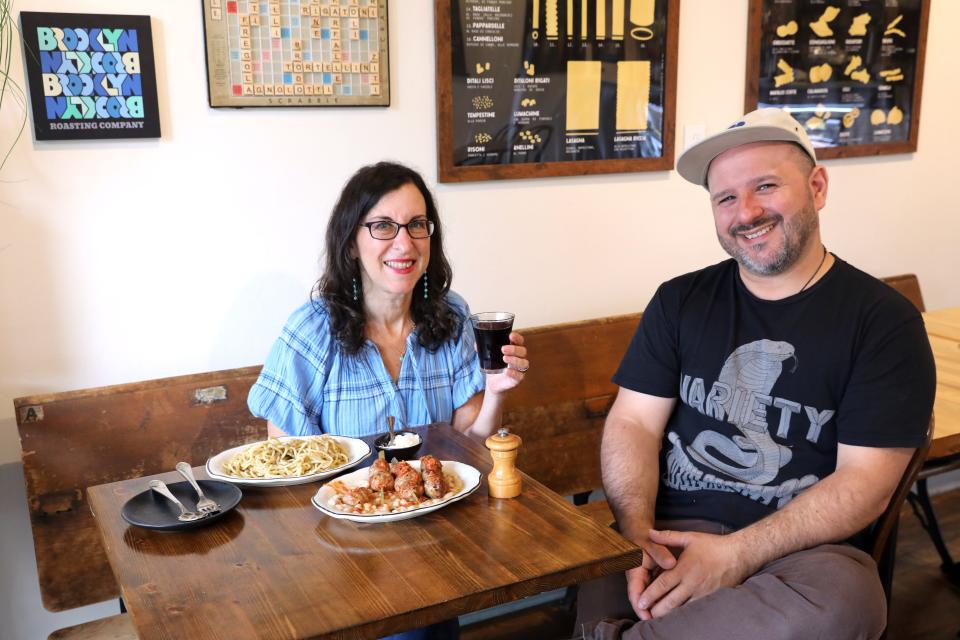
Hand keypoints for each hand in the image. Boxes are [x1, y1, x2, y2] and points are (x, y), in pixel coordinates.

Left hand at [485, 332, 527, 393]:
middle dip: (514, 349)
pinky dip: (514, 373)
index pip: (520, 341)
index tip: (510, 335)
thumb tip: (476, 344)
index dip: (517, 338)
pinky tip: (507, 371)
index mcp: (514, 349)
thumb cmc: (494, 366)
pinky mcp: (518, 379)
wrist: (493, 382)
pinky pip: (520, 376)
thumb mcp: (488, 356)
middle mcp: (519, 358)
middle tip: (503, 349)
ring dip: (515, 360)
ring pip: (524, 363)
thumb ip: (483, 349)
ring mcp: (520, 369)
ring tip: (504, 358)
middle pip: (523, 351)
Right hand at [626, 531, 676, 620]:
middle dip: (649, 612)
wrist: (641, 536)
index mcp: (634, 573)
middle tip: (660, 622)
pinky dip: (661, 599)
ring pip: (649, 598)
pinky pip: (656, 593)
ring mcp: (645, 582)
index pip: (634, 593)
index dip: (640, 607)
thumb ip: (661, 553)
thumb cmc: (645, 540)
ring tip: (667, 618)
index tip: (648, 617)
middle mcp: (638, 580)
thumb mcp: (652, 544)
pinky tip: (672, 606)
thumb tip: (672, 564)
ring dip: (655, 607)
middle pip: (641, 600)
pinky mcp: (652, 581)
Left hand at [635, 529, 750, 618]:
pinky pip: (694, 609)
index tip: (640, 602)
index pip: (664, 584)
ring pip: (682, 609)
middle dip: (656, 609)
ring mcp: (702, 593)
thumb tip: (650, 533)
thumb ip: (668, 536)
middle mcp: (692, 583)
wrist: (738, 556)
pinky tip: (675, 615)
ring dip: (669, 614)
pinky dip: (683, 613)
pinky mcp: (711, 599)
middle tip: (644, 614)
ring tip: (656, 617)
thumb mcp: (689, 538)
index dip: (650, 594)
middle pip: (671, 602)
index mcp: (684, 568)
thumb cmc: (713, 546)